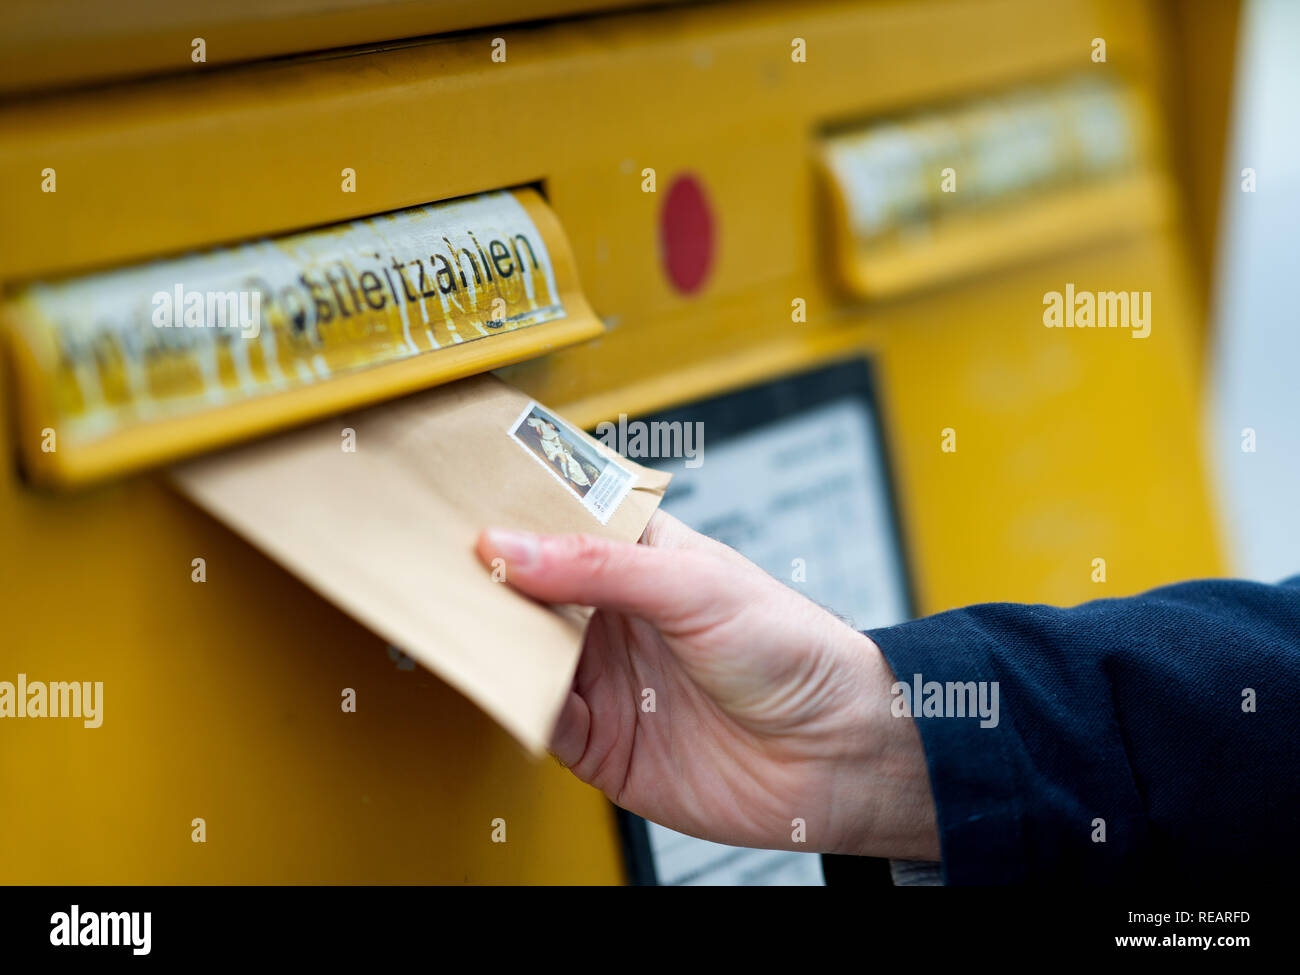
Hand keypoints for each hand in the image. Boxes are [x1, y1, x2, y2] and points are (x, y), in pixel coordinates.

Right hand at [476, 511, 938, 858]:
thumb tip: (510, 544)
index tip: (452, 493)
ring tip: (442, 614)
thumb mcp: (698, 586)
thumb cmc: (797, 651)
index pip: (558, 521)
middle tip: (424, 557)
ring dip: (487, 638)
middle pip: (526, 588)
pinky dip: (510, 703)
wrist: (840, 756)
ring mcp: (604, 677)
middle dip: (481, 575)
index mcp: (640, 557)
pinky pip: (536, 718)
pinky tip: (495, 681)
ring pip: (520, 651)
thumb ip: (601, 568)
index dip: (509, 508)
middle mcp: (614, 614)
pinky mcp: (599, 742)